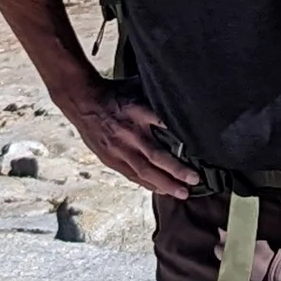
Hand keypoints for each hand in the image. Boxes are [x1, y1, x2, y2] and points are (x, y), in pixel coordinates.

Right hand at [64, 88, 195, 196]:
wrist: (83, 102)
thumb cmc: (114, 94)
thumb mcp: (138, 88)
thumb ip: (157, 101)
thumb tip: (181, 102)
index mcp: (137, 112)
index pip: (163, 126)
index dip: (178, 140)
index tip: (197, 151)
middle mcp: (129, 134)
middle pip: (155, 156)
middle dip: (176, 171)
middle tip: (194, 180)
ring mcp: (118, 149)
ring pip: (144, 171)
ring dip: (164, 184)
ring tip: (181, 192)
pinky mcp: (110, 158)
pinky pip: (131, 175)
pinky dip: (147, 184)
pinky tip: (161, 190)